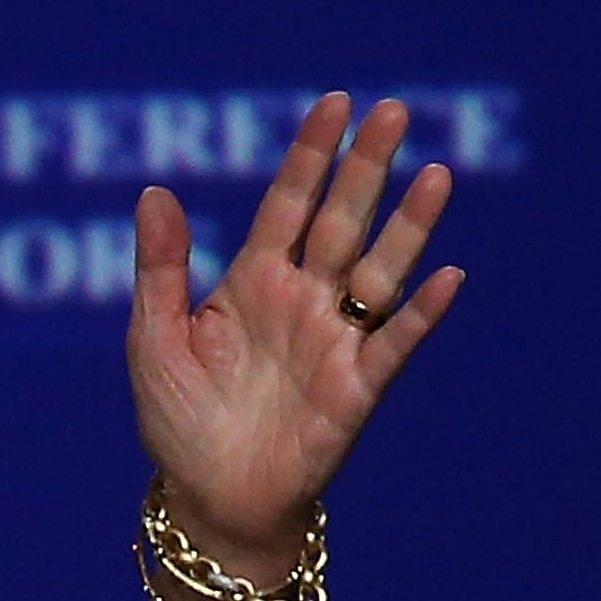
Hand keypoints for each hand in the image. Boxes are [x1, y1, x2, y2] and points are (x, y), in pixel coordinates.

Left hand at [127, 92, 463, 563]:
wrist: (208, 497)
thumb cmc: (178, 417)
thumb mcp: (154, 336)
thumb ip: (161, 267)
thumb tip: (154, 190)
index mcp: (252, 281)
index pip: (288, 202)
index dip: (311, 155)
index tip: (336, 103)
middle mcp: (302, 300)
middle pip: (341, 221)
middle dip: (367, 169)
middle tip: (395, 111)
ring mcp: (335, 340)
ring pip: (379, 271)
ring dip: (408, 226)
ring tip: (436, 174)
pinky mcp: (357, 388)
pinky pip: (396, 344)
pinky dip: (422, 313)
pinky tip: (447, 275)